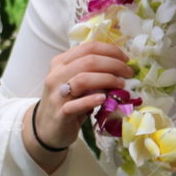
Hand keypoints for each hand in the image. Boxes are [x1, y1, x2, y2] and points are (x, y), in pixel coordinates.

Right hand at [25, 39, 132, 163]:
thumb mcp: (75, 82)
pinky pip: (76, 104)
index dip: (110, 51)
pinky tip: (104, 99)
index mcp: (61, 62)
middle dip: (114, 65)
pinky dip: (92, 100)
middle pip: (89, 61)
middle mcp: (56, 75)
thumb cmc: (66, 102)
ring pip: (83, 79)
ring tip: (121, 85)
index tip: (126, 59)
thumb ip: (91, 72)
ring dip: (106, 79)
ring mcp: (56, 94)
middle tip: (128, 73)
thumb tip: (121, 67)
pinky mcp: (60, 113)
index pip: (88, 48)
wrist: (47, 128)